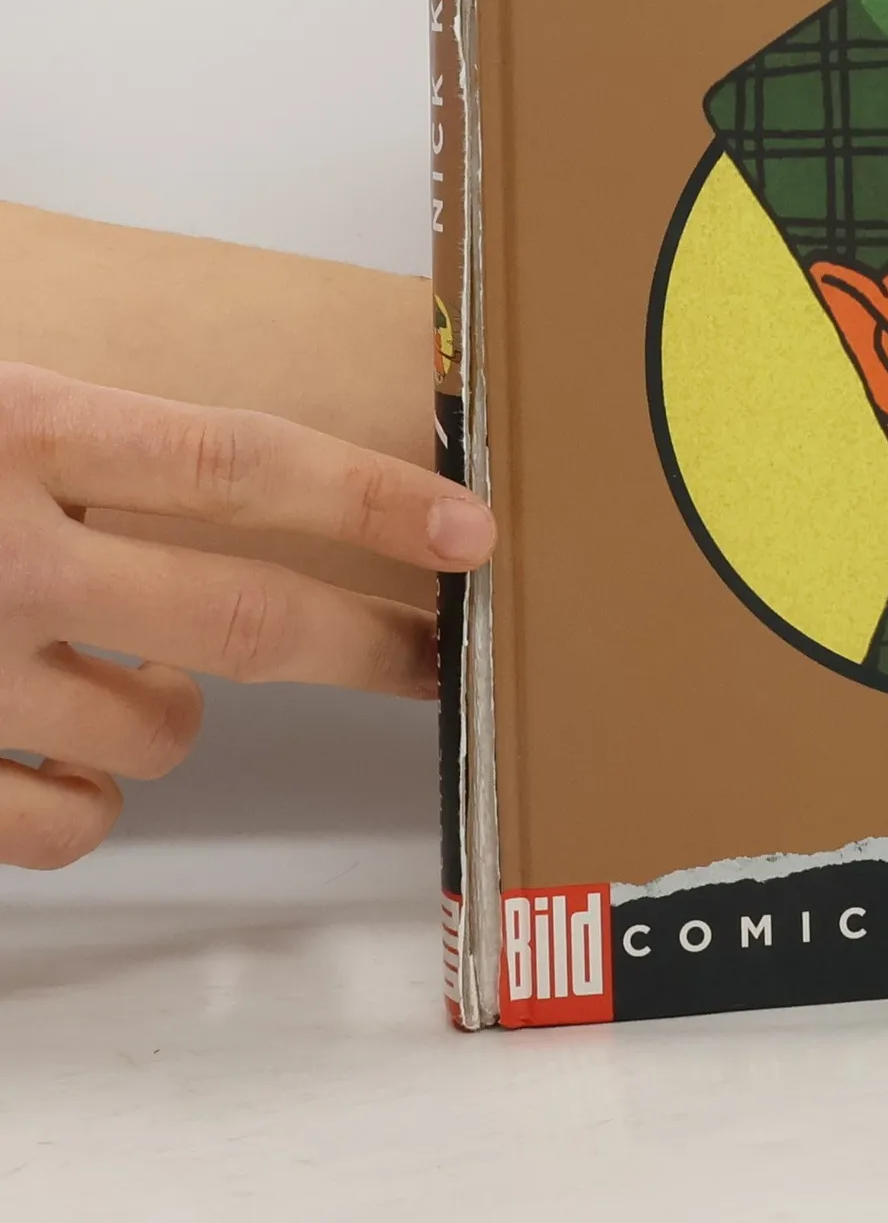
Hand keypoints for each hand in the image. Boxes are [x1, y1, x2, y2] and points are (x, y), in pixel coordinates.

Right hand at [0, 364, 493, 868]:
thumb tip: (252, 470)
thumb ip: (99, 437)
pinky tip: (62, 743)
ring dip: (180, 711)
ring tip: (138, 665)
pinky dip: (91, 797)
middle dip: (367, 643)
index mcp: (24, 433)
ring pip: (161, 730)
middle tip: (438, 653)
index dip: (372, 501)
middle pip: (242, 616)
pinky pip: (69, 825)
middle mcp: (0, 556)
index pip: (239, 463)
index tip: (468, 532)